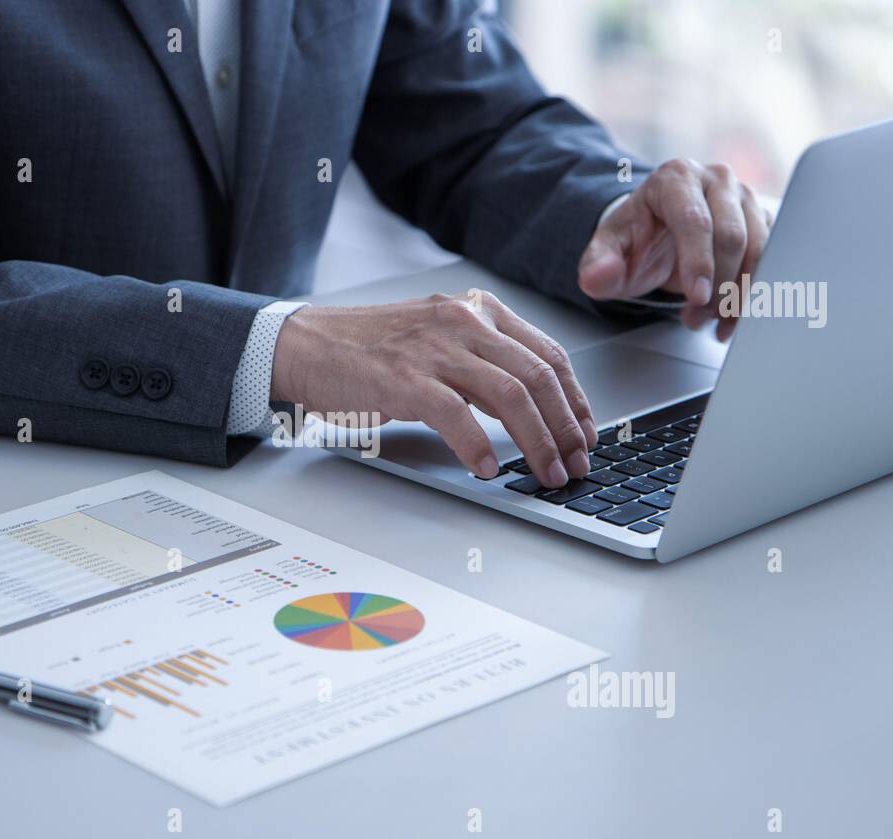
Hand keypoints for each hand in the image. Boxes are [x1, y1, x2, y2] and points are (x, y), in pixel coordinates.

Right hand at [269, 292, 597, 486]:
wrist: (306, 344)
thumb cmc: (368, 349)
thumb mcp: (437, 338)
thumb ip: (481, 361)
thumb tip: (529, 409)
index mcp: (477, 311)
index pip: (548, 354)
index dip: (576, 400)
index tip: (587, 433)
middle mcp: (463, 322)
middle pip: (538, 376)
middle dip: (565, 428)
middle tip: (576, 463)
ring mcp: (434, 349)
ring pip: (510, 395)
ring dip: (536, 443)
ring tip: (545, 473)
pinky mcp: (405, 379)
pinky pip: (458, 415)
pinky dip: (479, 446)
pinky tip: (490, 467)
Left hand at [577, 159, 773, 341]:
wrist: (654, 235)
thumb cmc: (634, 241)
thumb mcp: (607, 253)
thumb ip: (597, 266)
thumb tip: (596, 279)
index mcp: (675, 178)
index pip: (696, 220)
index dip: (699, 262)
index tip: (698, 298)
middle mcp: (716, 179)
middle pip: (732, 235)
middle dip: (717, 286)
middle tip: (696, 318)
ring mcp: (744, 197)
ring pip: (759, 248)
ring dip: (737, 294)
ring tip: (709, 321)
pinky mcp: (762, 218)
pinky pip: (773, 257)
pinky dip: (752, 293)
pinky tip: (729, 317)